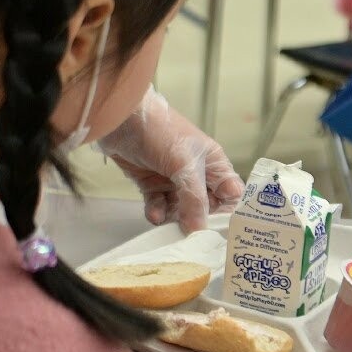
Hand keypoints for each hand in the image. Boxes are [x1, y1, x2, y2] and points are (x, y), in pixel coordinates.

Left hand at [97, 88, 243, 231]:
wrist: (121, 119)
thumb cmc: (161, 131)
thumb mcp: (184, 165)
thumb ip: (194, 198)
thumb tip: (199, 229)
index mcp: (214, 163)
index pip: (231, 194)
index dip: (229, 213)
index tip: (221, 232)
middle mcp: (197, 173)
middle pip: (206, 207)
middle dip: (198, 220)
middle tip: (191, 233)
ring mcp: (173, 180)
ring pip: (181, 210)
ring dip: (174, 217)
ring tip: (167, 220)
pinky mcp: (152, 184)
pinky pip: (159, 206)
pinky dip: (157, 212)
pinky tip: (154, 214)